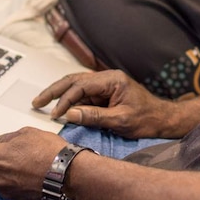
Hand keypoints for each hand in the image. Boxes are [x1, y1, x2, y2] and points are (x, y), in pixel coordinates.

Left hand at [0, 127, 64, 199]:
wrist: (68, 175)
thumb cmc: (48, 152)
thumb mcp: (25, 134)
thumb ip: (2, 138)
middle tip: (8, 149)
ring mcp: (4, 191)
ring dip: (1, 169)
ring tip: (22, 161)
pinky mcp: (15, 199)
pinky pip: (7, 187)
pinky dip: (12, 180)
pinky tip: (27, 172)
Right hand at [32, 69, 176, 138]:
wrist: (163, 119)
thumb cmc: (146, 119)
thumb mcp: (120, 120)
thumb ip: (94, 116)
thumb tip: (68, 114)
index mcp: (112, 80)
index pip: (81, 85)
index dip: (65, 99)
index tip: (55, 114)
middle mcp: (107, 78)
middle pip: (74, 80)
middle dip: (54, 91)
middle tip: (37, 102)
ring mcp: (106, 85)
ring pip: (76, 85)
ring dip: (59, 94)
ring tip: (42, 103)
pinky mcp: (105, 93)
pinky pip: (83, 94)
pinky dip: (70, 100)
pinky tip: (59, 107)